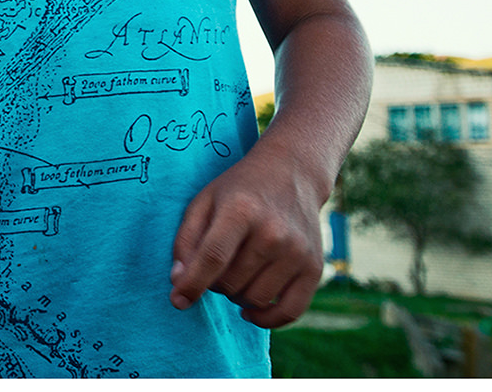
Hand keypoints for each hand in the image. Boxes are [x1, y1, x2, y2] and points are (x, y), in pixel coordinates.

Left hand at [168, 144, 327, 327]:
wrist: (292, 172)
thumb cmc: (239, 190)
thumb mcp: (204, 201)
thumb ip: (186, 240)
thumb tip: (179, 282)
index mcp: (241, 210)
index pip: (213, 258)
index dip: (192, 284)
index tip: (177, 301)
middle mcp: (273, 232)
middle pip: (231, 282)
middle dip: (214, 282)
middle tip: (217, 264)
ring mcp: (297, 252)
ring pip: (254, 299)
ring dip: (236, 296)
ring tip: (235, 273)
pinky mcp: (314, 268)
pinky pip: (289, 312)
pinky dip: (266, 319)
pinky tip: (249, 310)